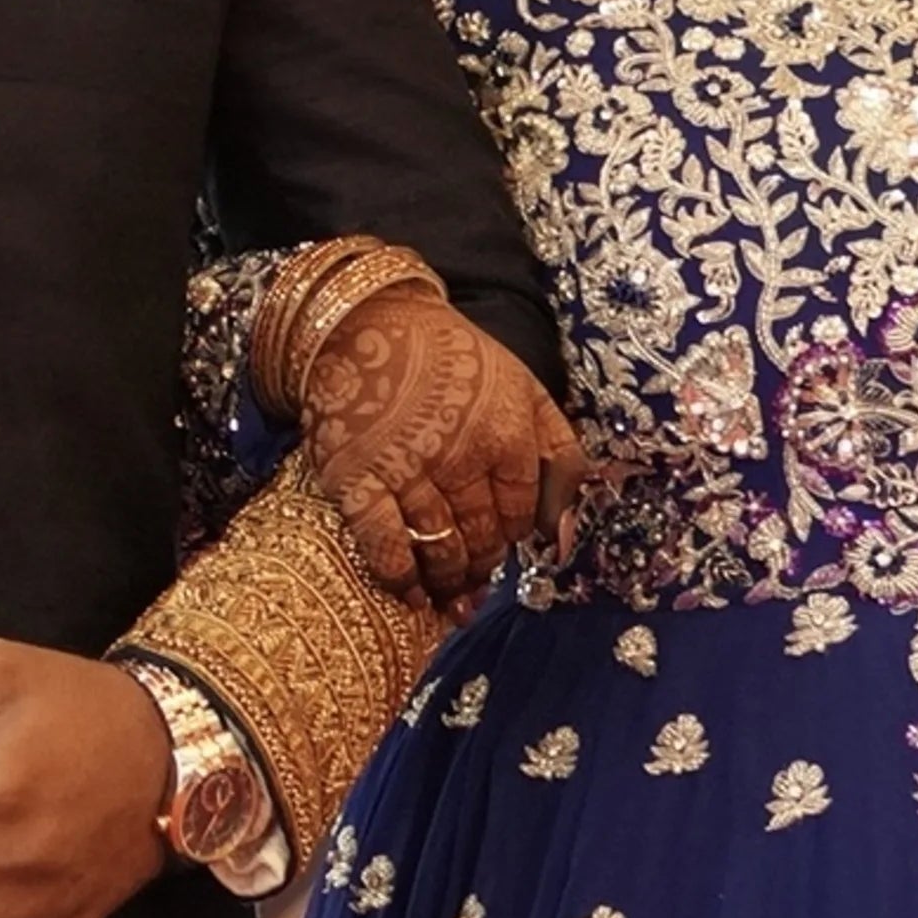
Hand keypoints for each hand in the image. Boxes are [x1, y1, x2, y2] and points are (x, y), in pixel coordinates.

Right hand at [301, 286, 586, 608]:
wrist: (368, 324)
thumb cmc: (454, 359)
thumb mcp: (526, 391)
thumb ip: (560, 459)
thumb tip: (562, 539)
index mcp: (506, 433)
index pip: (521, 515)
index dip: (512, 536)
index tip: (501, 540)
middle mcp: (460, 457)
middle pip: (482, 538)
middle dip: (483, 565)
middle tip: (475, 577)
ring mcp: (406, 472)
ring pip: (440, 550)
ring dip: (449, 581)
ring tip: (452, 594)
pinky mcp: (355, 481)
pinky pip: (384, 547)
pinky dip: (400, 578)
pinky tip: (411, 593)